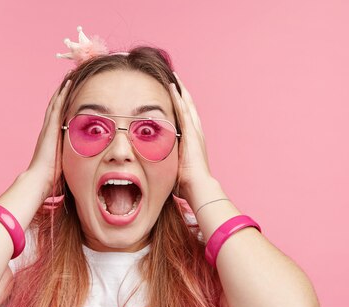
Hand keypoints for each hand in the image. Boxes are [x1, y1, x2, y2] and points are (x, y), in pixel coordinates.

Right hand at [26, 79, 71, 197]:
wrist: (40, 181)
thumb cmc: (52, 179)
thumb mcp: (65, 167)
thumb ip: (73, 164)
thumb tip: (86, 172)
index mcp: (53, 138)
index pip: (60, 117)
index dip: (65, 104)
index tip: (72, 94)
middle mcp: (49, 130)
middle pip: (57, 106)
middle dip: (63, 92)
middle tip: (70, 78)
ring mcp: (48, 128)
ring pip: (56, 103)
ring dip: (63, 89)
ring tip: (70, 75)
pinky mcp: (50, 128)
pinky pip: (56, 107)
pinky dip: (61, 95)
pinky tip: (67, 84)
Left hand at [168, 72, 213, 203]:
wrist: (198, 188)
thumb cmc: (186, 184)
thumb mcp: (172, 170)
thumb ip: (164, 165)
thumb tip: (150, 171)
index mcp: (191, 141)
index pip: (185, 118)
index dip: (179, 105)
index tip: (173, 95)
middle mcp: (195, 133)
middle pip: (188, 107)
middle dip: (181, 93)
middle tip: (175, 79)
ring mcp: (195, 132)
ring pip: (187, 106)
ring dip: (180, 91)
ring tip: (174, 77)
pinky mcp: (192, 133)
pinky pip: (184, 112)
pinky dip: (179, 99)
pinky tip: (174, 88)